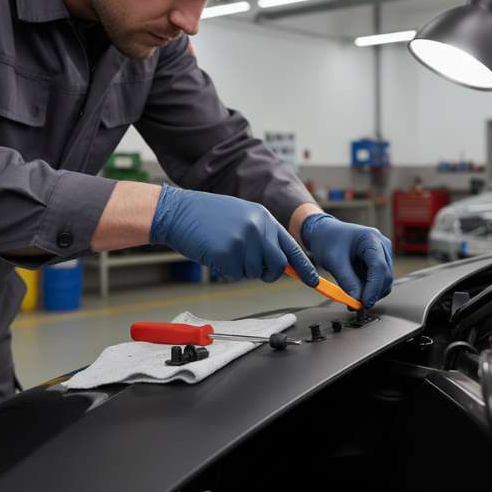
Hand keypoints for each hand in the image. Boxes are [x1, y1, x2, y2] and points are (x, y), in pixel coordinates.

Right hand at [150, 185, 318, 284]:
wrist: (177, 211)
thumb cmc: (206, 215)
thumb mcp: (241, 216)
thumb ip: (261, 234)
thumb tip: (279, 260)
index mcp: (263, 217)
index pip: (291, 246)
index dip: (303, 266)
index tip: (314, 281)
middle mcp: (257, 228)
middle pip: (277, 265)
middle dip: (267, 273)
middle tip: (252, 268)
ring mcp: (243, 240)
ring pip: (253, 272)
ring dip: (239, 269)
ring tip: (223, 250)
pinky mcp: (227, 254)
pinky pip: (234, 275)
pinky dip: (224, 271)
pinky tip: (213, 253)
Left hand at [301, 213, 392, 307]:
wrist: (324, 233)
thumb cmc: (327, 240)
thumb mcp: (333, 261)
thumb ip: (346, 280)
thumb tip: (356, 300)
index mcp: (371, 238)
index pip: (379, 267)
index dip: (373, 288)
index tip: (364, 303)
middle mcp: (381, 245)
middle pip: (385, 276)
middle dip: (372, 293)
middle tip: (356, 307)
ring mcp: (382, 253)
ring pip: (383, 281)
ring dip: (371, 293)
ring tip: (352, 301)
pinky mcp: (378, 261)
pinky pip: (378, 280)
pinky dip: (368, 290)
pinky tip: (355, 294)